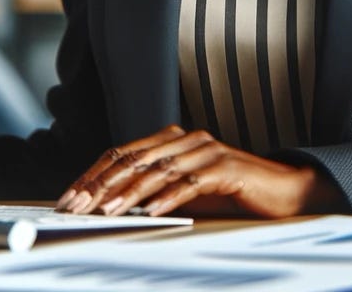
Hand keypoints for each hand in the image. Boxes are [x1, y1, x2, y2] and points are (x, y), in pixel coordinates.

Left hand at [55, 125, 341, 218]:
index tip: (69, 198)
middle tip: (77, 206)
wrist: (282, 194)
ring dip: (129, 193)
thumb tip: (105, 209)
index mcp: (173, 140)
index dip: (94, 174)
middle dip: (102, 184)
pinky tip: (152, 212)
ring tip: (106, 211)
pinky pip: (192, 182)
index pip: (123, 153)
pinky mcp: (227, 167)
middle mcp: (188, 139)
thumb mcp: (183, 195)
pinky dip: (169, 197)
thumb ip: (152, 194)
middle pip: (135, 159)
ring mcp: (208, 150)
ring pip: (159, 170)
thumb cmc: (229, 197)